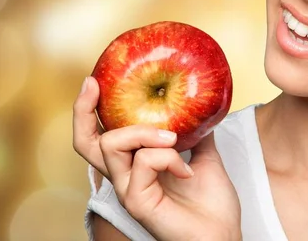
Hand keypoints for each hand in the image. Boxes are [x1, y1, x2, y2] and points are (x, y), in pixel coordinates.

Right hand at [73, 77, 241, 240]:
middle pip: (87, 143)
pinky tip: (187, 169)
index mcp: (137, 166)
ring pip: (112, 144)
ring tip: (174, 138)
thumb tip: (200, 107)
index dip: (89, 111)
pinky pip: (144, 162)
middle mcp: (126, 177)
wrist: (223, 236)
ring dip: (145, 131)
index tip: (94, 82)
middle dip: (84, 110)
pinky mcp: (138, 202)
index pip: (100, 137)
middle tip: (94, 85)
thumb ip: (196, 134)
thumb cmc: (212, 205)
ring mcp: (129, 190)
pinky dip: (168, 156)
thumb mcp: (205, 157)